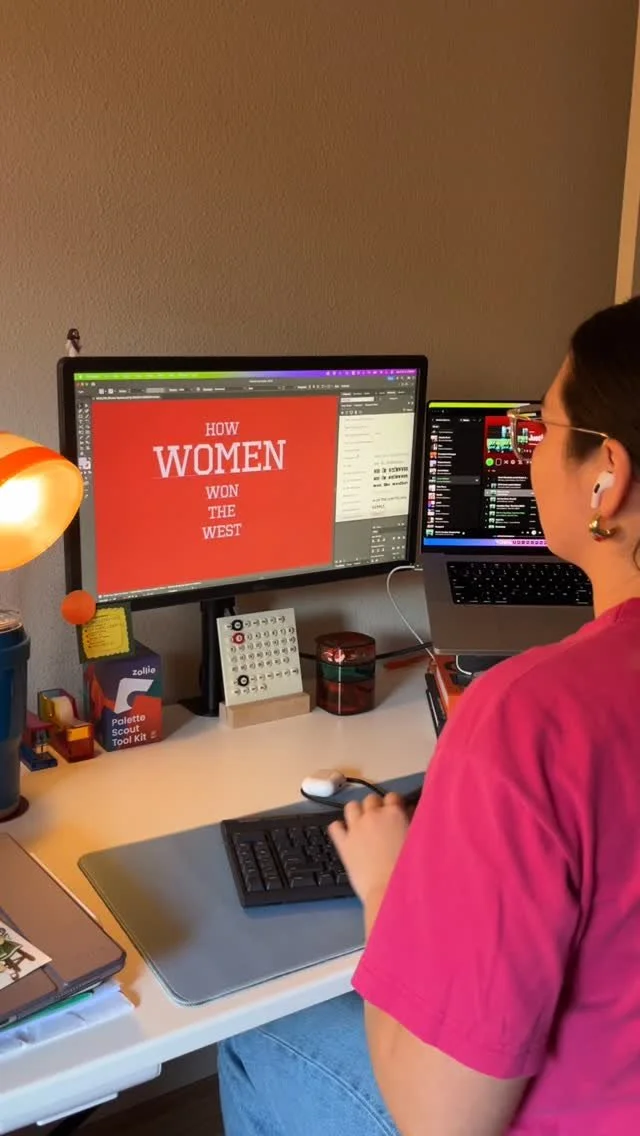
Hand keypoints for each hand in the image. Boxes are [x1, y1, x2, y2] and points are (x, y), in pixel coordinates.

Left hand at [329, 793, 408, 907]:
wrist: (390, 889)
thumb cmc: (411, 867)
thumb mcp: (418, 840)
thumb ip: (415, 822)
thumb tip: (410, 812)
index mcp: (393, 813)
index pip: (392, 797)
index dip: (395, 804)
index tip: (398, 813)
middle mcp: (372, 815)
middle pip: (370, 799)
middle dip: (376, 807)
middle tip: (381, 821)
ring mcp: (355, 828)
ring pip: (351, 807)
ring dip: (357, 812)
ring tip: (363, 824)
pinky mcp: (343, 843)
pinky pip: (335, 826)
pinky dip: (340, 828)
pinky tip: (346, 835)